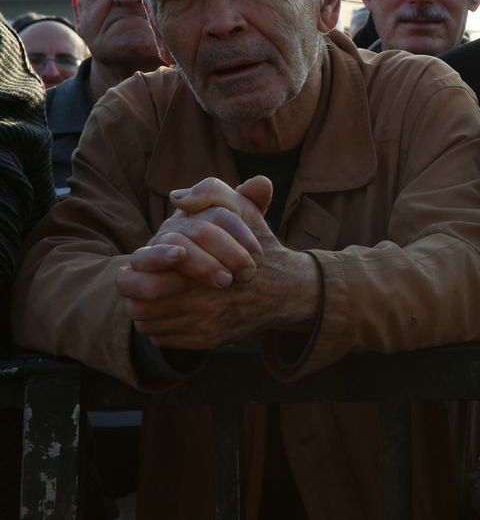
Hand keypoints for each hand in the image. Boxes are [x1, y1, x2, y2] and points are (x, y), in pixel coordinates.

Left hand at [116, 176, 320, 348]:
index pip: (144, 278)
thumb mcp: (244, 211)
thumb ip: (213, 193)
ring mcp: (205, 325)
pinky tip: (170, 310)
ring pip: (149, 322)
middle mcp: (203, 302)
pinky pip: (164, 337)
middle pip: (140, 304)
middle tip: (141, 280)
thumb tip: (179, 197)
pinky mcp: (207, 340)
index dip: (140, 271)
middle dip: (137, 292)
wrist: (286, 289)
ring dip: (147, 309)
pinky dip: (161, 326)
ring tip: (152, 295)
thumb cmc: (259, 245)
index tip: (145, 264)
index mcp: (205, 268)